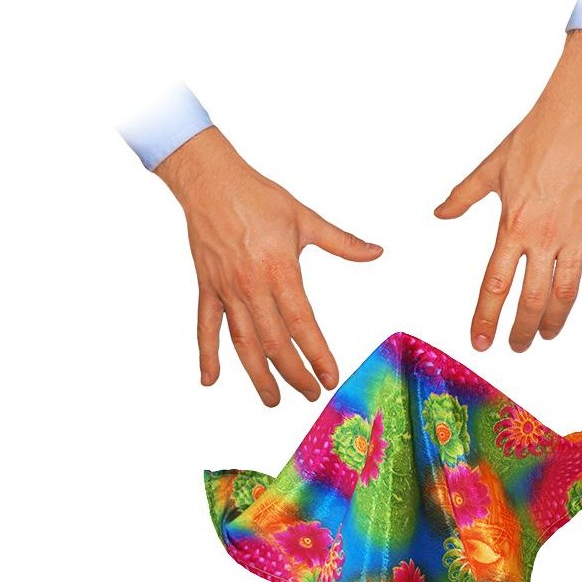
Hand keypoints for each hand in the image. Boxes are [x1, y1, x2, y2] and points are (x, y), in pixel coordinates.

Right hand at [156, 127, 382, 404]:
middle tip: (308, 395)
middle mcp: (253, 287)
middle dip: (294, 374)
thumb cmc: (258, 197)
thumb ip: (342, 242)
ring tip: (271, 400)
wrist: (211, 182)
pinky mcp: (208, 287)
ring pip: (243, 343)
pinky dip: (207, 354)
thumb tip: (375, 252)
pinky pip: (206, 327)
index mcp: (281, 271)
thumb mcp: (305, 218)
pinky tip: (210, 379)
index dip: (317, 355)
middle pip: (275, 343)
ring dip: (258, 375)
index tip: (330, 377)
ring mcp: (227, 290)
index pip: (303, 325)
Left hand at [434, 29, 581, 351]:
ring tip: (549, 335)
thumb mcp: (490, 167)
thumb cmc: (535, 136)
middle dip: (522, 328)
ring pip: (567, 292)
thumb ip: (463, 196)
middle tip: (517, 345)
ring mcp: (577, 233)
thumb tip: (440, 213)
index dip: (487, 317)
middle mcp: (544, 236)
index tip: (481, 341)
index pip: (495, 283)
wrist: (580, 112)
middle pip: (533, 298)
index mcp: (513, 225)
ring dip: (557, 320)